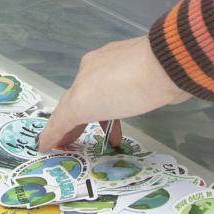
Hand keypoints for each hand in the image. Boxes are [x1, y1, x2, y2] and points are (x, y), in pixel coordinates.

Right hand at [38, 36, 189, 151]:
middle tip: (75, 146)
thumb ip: (63, 121)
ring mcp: (127, 67)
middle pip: (86, 100)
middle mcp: (102, 65)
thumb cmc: (121, 87)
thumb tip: (46, 138)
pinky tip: (127, 119)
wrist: (168, 67)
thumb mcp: (84, 103)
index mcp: (85, 70)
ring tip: (109, 140)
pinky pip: (127, 96)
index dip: (57, 128)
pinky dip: (120, 112)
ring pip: (107, 98)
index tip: (50, 147)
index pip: (66, 105)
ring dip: (103, 120)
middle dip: (79, 124)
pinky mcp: (148, 73)